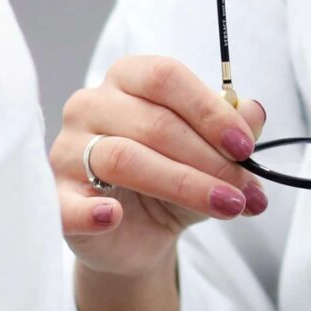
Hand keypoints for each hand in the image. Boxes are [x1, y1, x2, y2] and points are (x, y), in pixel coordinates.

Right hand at [50, 54, 270, 282]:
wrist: (140, 233)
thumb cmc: (173, 177)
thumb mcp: (212, 152)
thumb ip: (234, 130)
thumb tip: (254, 112)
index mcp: (127, 79)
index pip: (165, 77)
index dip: (209, 111)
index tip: (244, 147)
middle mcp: (90, 106)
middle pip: (154, 123)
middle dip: (209, 160)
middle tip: (246, 191)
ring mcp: (67, 151)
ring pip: (124, 159)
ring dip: (184, 185)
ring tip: (226, 207)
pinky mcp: (56, 197)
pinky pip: (68, 203)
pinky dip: (91, 211)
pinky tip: (113, 217)